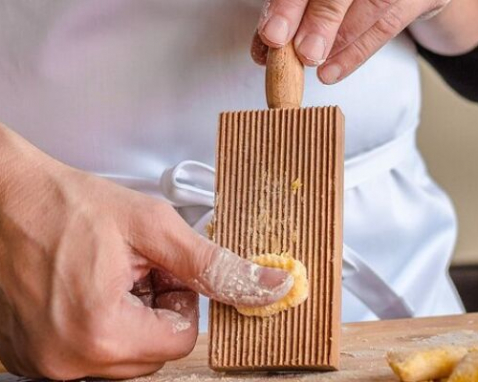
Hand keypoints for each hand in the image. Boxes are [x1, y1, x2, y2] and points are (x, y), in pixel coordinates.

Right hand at [0, 124, 292, 378]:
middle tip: (136, 265)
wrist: (5, 196)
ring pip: (122, 353)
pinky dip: (100, 322)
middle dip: (156, 307)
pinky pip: (88, 351)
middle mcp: (66, 361)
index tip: (164, 268)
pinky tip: (86, 285)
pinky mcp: (30, 356)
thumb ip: (214, 265)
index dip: (181, 298)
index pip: (181, 341)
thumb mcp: (152, 226)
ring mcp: (43, 363)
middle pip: (152, 352)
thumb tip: (270, 288)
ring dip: (129, 315)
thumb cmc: (65, 204)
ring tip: (107, 271)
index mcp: (99, 333)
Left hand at [251, 0, 450, 82]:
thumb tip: (266, 44)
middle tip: (301, 53)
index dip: (290, 5)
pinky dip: (355, 54)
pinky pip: (387, 27)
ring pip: (372, 6)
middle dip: (319, 22)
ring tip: (312, 64)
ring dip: (336, 42)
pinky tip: (331, 72)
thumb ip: (295, 11)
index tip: (273, 35)